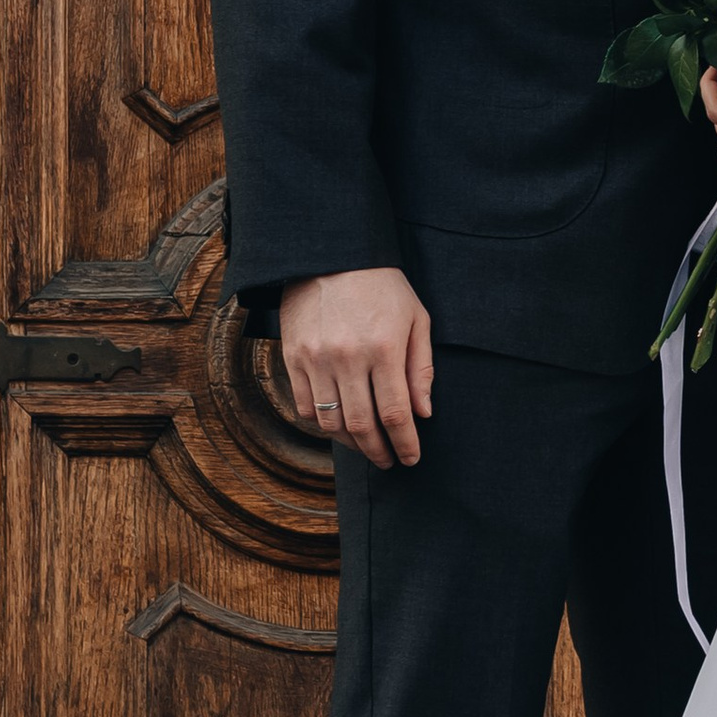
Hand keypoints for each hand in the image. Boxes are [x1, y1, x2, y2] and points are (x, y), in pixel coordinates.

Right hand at [278, 266, 433, 468]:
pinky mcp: (293, 357)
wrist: (332, 254)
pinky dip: (322, 423)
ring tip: (365, 445)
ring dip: (350, 443)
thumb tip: (423, 412)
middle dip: (378, 451)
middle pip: (362, 426)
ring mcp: (316, 359)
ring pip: (330, 423)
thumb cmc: (382, 286)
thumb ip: (421, 367)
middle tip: (388, 461)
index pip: (395, 414)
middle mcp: (348, 358)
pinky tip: (337, 423)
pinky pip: (305, 406)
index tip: (410, 459)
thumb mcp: (416, 318)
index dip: (405, 444)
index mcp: (384, 349)